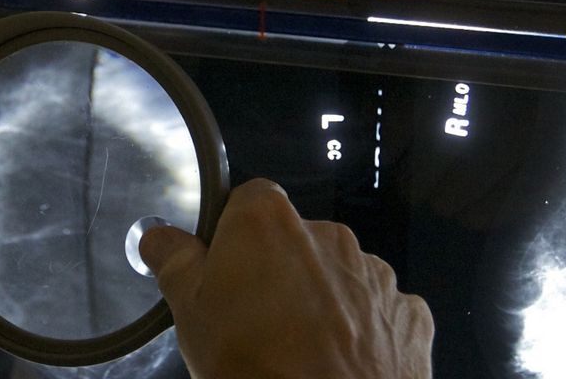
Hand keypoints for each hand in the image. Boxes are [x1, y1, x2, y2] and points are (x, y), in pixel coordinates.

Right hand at [140, 179, 434, 378]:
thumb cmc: (257, 368)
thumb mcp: (191, 314)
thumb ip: (176, 263)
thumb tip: (158, 237)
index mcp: (270, 222)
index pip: (248, 202)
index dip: (233, 239)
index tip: (222, 275)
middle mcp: (329, 235)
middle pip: (296, 241)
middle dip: (279, 274)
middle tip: (255, 325)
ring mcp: (375, 272)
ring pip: (339, 277)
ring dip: (322, 303)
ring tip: (298, 352)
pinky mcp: (407, 312)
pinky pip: (379, 311)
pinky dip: (363, 331)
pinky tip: (340, 362)